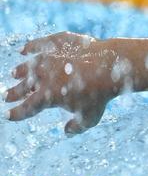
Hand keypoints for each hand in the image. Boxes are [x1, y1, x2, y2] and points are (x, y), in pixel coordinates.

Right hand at [5, 32, 119, 133]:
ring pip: (28, 66)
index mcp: (46, 97)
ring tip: (14, 73)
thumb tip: (67, 131)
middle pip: (23, 87)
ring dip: (20, 71)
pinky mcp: (57, 43)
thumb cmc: (100, 94)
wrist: (110, 66)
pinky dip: (31, 47)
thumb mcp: (89, 118)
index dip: (16, 113)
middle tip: (6, 96)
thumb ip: (76, 127)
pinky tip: (25, 50)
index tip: (8, 115)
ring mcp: (48, 58)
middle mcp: (42, 77)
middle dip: (13, 93)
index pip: (26, 108)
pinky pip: (39, 44)